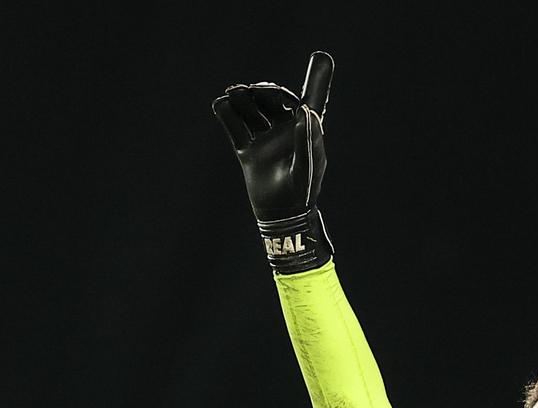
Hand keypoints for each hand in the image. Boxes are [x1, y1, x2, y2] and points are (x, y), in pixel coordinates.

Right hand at [213, 51, 335, 272]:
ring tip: (232, 94)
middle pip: (272, 103)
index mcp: (305, 131)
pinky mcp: (248, 152)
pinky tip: (221, 105)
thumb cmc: (302, 194)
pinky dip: (227, 116)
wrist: (280, 218)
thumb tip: (306, 110)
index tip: (316, 59)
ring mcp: (265, 141)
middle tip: (250, 90)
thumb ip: (307, 139)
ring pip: (251, 113)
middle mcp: (285, 132)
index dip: (309, 81)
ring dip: (243, 100)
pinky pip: (235, 129)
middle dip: (262, 93)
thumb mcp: (307, 167)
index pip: (306, 100)